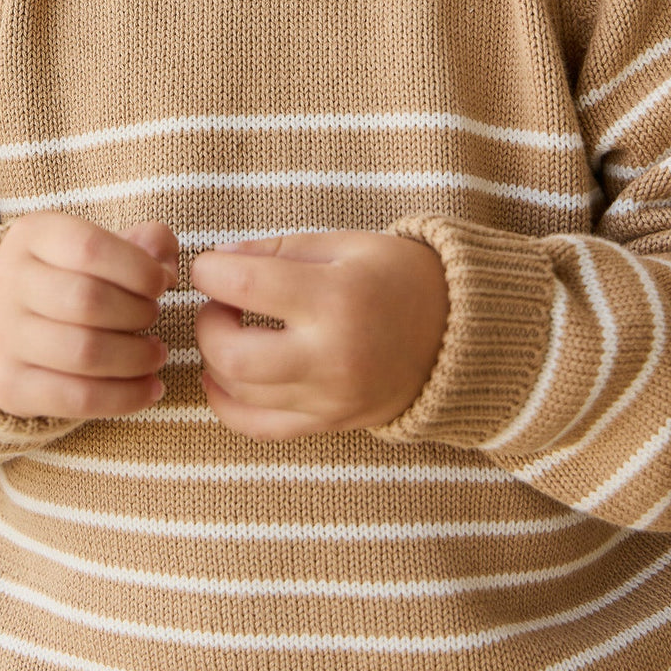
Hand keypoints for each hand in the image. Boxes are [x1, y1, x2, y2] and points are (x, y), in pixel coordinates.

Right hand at [0, 212, 178, 418]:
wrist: (10, 324)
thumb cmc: (72, 278)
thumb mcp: (102, 248)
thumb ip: (146, 243)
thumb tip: (165, 267)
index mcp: (32, 236)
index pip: (90, 248)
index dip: (138, 269)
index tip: (161, 284)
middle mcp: (7, 281)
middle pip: (87, 301)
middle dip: (138, 313)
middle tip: (154, 318)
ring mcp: (0, 336)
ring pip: (84, 353)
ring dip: (137, 358)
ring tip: (155, 354)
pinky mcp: (7, 384)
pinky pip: (77, 398)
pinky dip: (125, 397)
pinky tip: (150, 389)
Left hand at [191, 230, 447, 439]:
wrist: (462, 334)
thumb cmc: (400, 276)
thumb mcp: (346, 243)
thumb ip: (278, 250)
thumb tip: (220, 259)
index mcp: (335, 297)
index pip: (243, 286)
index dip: (210, 271)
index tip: (210, 266)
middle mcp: (331, 355)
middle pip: (231, 354)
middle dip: (207, 324)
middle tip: (221, 303)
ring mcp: (330, 397)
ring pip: (240, 392)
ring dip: (216, 359)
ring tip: (230, 332)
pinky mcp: (330, 423)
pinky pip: (260, 427)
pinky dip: (229, 405)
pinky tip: (222, 379)